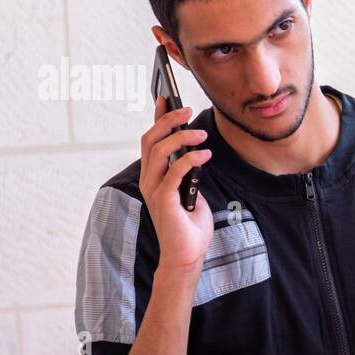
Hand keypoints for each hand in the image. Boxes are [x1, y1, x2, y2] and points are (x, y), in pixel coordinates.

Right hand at [138, 95, 213, 273]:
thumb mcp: (190, 192)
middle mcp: (149, 180)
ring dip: (181, 138)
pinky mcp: (164, 201)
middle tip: (187, 109)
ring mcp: (154, 190)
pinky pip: (174, 172)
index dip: (156, 118)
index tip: (165, 97)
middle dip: (167, 120)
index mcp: (153, 176)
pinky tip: (206, 154)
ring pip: (159, 152)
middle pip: (149, 140)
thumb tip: (195, 152)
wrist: (186, 256)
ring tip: (202, 134)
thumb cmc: (189, 226)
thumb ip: (187, 173)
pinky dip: (190, 159)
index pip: (150, 140)